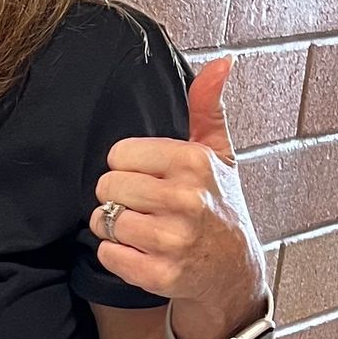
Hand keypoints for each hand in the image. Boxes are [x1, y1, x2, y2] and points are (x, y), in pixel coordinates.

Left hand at [89, 56, 268, 338]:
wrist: (233, 274)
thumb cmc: (219, 208)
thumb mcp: (218, 156)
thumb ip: (207, 109)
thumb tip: (221, 64)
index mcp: (194, 163)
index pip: (119, 153)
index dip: (127, 167)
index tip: (148, 178)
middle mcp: (186, 199)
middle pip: (107, 186)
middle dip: (117, 197)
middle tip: (141, 206)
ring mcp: (174, 240)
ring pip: (104, 220)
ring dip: (113, 227)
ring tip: (140, 229)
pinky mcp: (162, 274)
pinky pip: (109, 255)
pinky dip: (116, 256)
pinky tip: (139, 253)